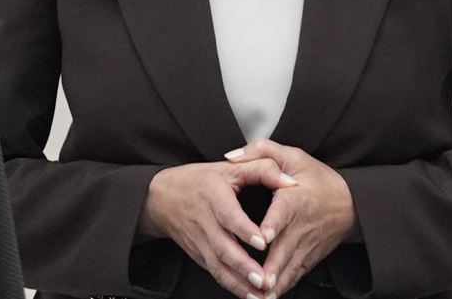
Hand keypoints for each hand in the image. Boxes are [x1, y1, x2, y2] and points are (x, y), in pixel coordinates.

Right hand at [143, 158, 298, 298]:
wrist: (161, 198)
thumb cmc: (201, 180)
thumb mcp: (231, 166)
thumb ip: (263, 169)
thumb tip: (290, 182)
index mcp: (213, 195)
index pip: (228, 214)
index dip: (244, 229)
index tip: (262, 241)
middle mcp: (204, 221)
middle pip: (222, 247)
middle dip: (243, 266)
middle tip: (263, 279)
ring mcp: (200, 241)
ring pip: (218, 266)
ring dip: (238, 283)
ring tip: (258, 294)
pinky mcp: (199, 255)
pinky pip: (215, 273)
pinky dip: (231, 286)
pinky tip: (248, 295)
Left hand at [224, 139, 357, 298]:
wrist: (351, 203)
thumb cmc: (319, 179)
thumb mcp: (293, 156)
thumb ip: (261, 151)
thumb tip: (230, 157)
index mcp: (295, 198)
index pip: (283, 212)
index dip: (273, 224)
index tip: (263, 238)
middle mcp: (300, 225)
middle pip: (284, 249)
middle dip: (271, 267)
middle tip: (258, 281)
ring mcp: (306, 245)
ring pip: (289, 268)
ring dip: (275, 284)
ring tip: (261, 297)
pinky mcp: (309, 258)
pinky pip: (295, 275)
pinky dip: (283, 287)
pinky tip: (270, 297)